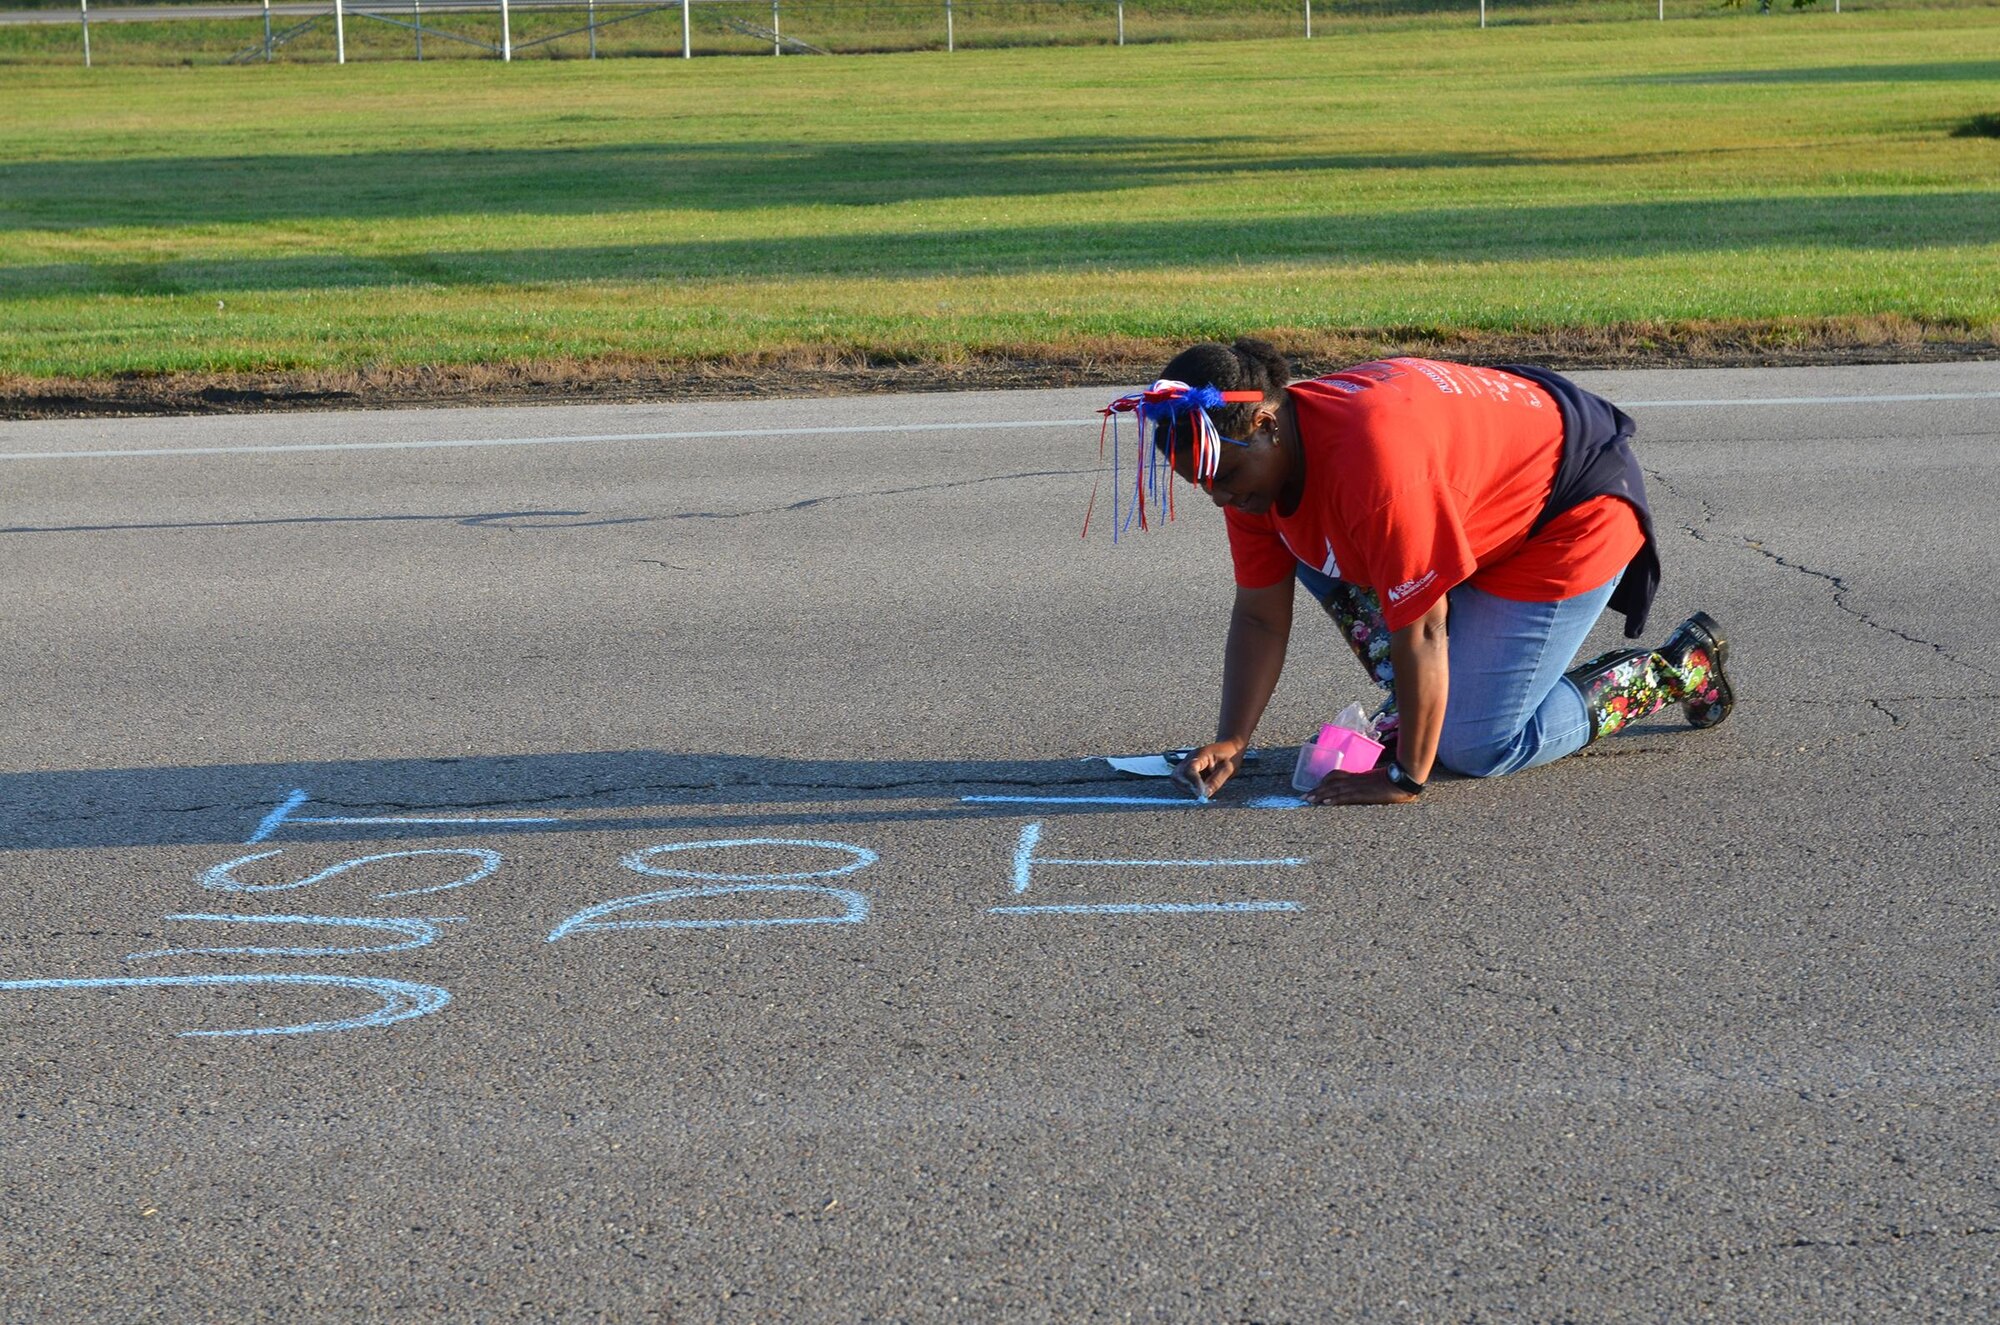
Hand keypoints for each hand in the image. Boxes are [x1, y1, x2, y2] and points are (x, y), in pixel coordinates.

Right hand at [1173, 741, 1243, 799]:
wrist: (1229, 748)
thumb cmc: (1230, 756)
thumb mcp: (1228, 768)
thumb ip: (1216, 781)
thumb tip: (1205, 794)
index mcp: (1201, 754)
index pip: (1190, 769)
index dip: (1194, 783)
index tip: (1201, 794)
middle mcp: (1190, 758)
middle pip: (1177, 775)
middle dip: (1187, 787)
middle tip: (1200, 794)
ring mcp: (1187, 763)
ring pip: (1176, 778)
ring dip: (1185, 788)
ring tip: (1199, 792)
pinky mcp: (1187, 769)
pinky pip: (1180, 780)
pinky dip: (1186, 787)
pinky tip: (1197, 789)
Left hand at [1303, 767, 1418, 805]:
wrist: (1403, 779)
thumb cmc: (1394, 779)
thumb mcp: (1376, 779)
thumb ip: (1366, 782)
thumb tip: (1360, 787)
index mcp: (1358, 776)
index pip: (1336, 775)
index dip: (1324, 781)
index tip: (1314, 787)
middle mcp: (1355, 780)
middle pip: (1331, 783)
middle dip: (1317, 790)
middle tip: (1304, 796)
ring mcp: (1359, 786)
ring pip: (1335, 789)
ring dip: (1321, 795)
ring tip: (1309, 800)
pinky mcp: (1364, 794)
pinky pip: (1346, 796)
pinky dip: (1334, 799)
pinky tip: (1326, 802)